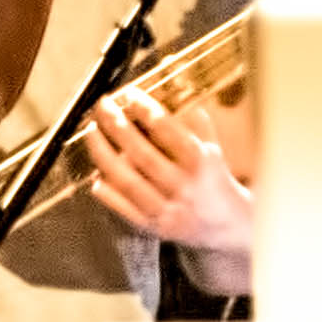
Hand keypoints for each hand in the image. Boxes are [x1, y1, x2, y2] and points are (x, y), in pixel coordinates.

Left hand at [84, 85, 255, 275]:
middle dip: (118, 128)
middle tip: (103, 107)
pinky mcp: (153, 227)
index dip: (146, 111)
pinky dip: (107, 191)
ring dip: (104, 155)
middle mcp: (183, 186)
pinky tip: (95, 174)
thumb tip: (176, 93)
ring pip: (128, 181)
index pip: (169, 132)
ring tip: (92, 132)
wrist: (229, 228)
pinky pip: (123, 208)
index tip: (129, 94)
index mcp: (201, 163)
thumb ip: (196, 124)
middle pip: (143, 155)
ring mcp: (166, 209)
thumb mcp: (213, 149)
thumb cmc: (216, 181)